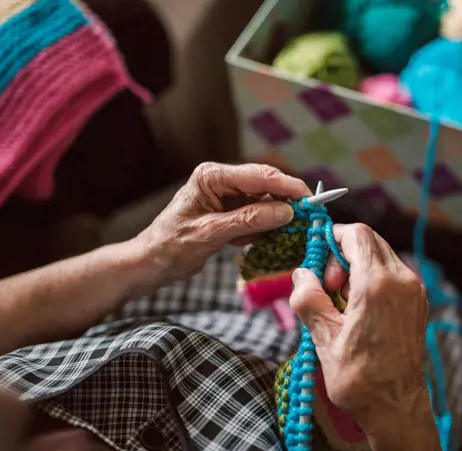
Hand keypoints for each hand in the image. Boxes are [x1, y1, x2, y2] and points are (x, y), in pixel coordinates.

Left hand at [138, 162, 310, 283]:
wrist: (151, 263)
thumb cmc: (171, 246)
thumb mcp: (210, 234)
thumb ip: (248, 220)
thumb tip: (285, 212)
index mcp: (212, 176)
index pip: (258, 175)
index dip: (287, 185)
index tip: (310, 199)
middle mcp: (221, 180)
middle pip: (266, 185)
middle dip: (287, 200)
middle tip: (309, 217)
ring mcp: (227, 196)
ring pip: (265, 201)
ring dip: (278, 217)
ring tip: (292, 232)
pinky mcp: (231, 212)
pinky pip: (257, 215)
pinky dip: (264, 228)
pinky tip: (263, 241)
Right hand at [290, 224, 439, 450]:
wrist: (396, 407)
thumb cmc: (360, 379)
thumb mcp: (323, 338)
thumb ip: (308, 298)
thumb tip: (301, 274)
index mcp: (378, 285)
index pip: (356, 234)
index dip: (331, 240)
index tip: (317, 264)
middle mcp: (402, 280)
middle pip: (369, 240)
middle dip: (342, 255)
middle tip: (327, 287)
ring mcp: (414, 290)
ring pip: (380, 255)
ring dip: (356, 268)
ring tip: (341, 302)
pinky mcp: (418, 301)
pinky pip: (391, 273)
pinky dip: (371, 279)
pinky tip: (358, 308)